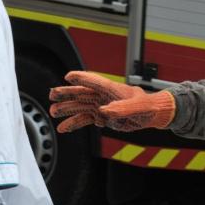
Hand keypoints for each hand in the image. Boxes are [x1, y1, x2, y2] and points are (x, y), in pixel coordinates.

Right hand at [49, 71, 175, 132]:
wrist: (152, 114)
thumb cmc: (147, 107)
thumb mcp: (138, 108)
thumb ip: (122, 109)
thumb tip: (103, 111)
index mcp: (111, 89)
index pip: (94, 81)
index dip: (81, 78)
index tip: (68, 77)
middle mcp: (103, 96)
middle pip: (81, 93)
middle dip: (66, 94)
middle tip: (52, 95)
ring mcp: (100, 106)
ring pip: (79, 107)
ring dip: (66, 109)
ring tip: (53, 112)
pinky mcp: (101, 117)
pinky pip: (84, 120)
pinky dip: (73, 123)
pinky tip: (63, 128)